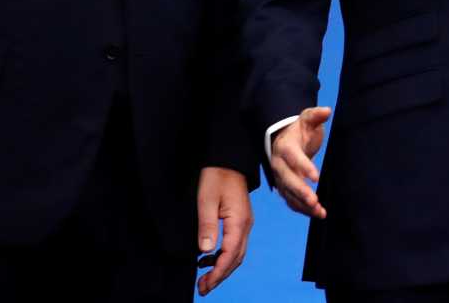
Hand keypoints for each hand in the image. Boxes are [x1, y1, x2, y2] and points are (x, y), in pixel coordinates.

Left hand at [196, 166, 251, 295]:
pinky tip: (208, 259)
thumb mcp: (206, 200)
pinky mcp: (241, 221)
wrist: (229, 159)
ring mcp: (245, 223)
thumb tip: (205, 251)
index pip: (229, 255)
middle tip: (202, 288)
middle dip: (220, 276)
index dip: (217, 273)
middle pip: (236, 259)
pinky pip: (235, 245)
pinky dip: (223, 257)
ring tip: (204, 279)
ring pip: (237, 254)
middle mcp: (245, 225)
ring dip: (222, 269)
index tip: (204, 285)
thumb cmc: (216, 176)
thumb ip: (207, 225)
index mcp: (239, 221)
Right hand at [270, 106, 330, 218]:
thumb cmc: (300, 129)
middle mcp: (279, 164)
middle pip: (287, 180)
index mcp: (285, 147)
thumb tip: (327, 110)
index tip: (316, 177)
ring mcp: (280, 178)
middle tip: (315, 200)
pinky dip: (303, 209)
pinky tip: (317, 214)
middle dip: (300, 191)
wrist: (285, 139)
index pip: (293, 157)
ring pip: (288, 194)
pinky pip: (291, 201)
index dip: (303, 167)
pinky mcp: (284, 188)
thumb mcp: (307, 119)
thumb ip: (316, 115)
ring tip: (319, 212)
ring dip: (303, 204)